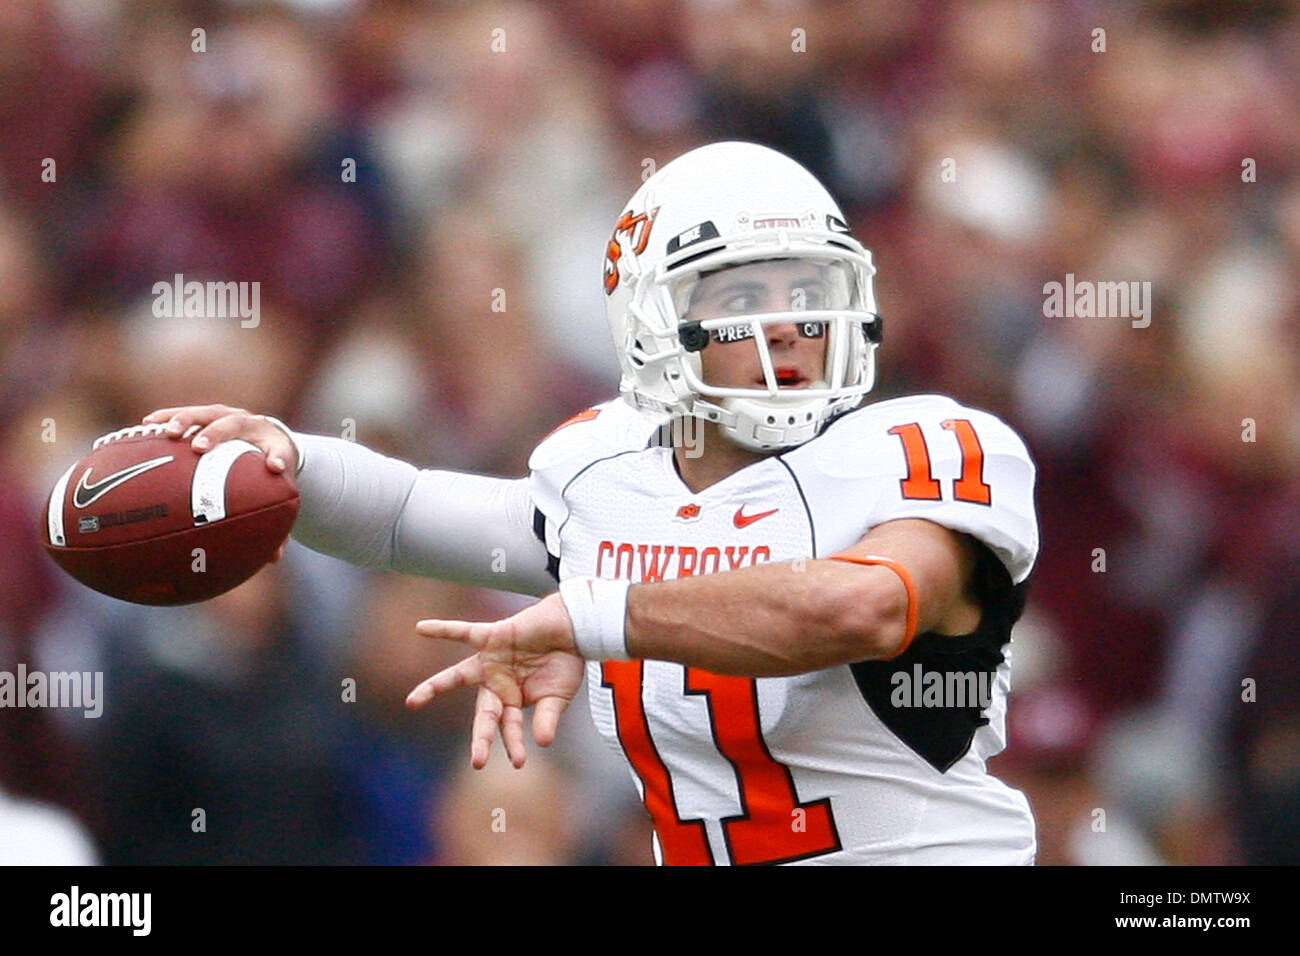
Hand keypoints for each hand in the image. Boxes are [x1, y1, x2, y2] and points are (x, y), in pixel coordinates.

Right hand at [142, 404, 298, 560]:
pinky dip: (167, 418)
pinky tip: (147, 426)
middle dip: (217, 434)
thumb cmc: (272, 469)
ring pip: (206, 413)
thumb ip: (277, 521)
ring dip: (186, 420)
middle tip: (200, 448)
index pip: (279, 452)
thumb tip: (274, 559)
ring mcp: (227, 416)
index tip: (273, 468)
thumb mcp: (278, 490)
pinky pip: (185, 414)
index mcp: (273, 445)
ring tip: (169, 433)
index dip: (277, 459)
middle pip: (234, 424)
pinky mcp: (207, 414)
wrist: (270, 437)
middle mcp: (250, 425)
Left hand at [406, 593, 583, 768]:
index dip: (514, 744)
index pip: (509, 727)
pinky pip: (464, 632)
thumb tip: (543, 743)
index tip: (519, 762)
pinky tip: (421, 628)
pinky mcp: (491, 637)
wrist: (573, 627)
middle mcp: (496, 683)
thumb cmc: (564, 663)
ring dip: (434, 688)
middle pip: (484, 714)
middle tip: (478, 762)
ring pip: (457, 677)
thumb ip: (548, 718)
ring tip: (412, 702)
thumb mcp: (558, 696)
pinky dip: (443, 629)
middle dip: (481, 738)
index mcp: (512, 700)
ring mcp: (490, 661)